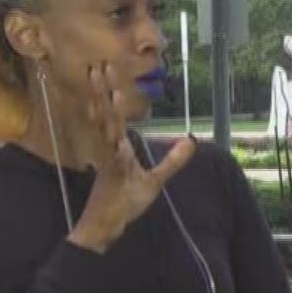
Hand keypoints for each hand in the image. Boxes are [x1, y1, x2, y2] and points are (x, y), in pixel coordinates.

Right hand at [67, 62, 196, 251]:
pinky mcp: (109, 178)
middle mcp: (109, 149)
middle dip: (103, 90)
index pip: (115, 113)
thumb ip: (173, 161)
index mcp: (117, 146)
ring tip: (108, 90)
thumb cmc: (125, 203)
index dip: (112, 90)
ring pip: (106, 131)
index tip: (108, 68)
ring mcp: (108, 162)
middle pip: (107, 114)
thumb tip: (191, 142)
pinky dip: (114, 148)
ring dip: (106, 111)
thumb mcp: (155, 180)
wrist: (107, 227)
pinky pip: (112, 160)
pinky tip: (117, 137)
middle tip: (100, 65)